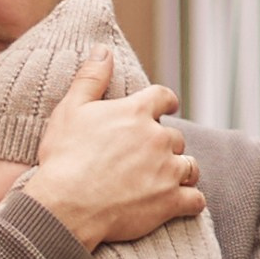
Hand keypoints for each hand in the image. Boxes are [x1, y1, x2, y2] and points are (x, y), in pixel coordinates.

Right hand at [26, 51, 204, 253]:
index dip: (165, 102)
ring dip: (182, 171)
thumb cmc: (64, 159)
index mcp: (135, 113)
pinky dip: (191, 201)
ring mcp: (167, 171)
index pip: (163, 98)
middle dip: (166, 146)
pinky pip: (195, 199)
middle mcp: (157, 138)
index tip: (167, 107)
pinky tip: (183, 203)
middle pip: (175, 137)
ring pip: (189, 167)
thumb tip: (103, 50)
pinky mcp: (170, 202)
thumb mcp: (70, 110)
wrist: (65, 208)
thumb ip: (91, 78)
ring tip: (169, 180)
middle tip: (150, 158)